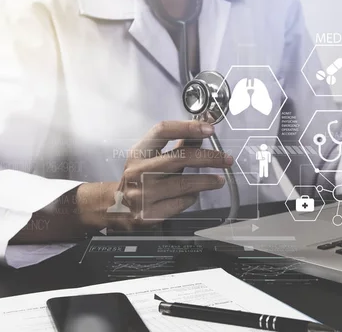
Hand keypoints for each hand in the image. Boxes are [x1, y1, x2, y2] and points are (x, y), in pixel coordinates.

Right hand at [76, 121, 232, 229]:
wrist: (116, 207)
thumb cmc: (140, 178)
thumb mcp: (152, 158)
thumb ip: (177, 145)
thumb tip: (202, 131)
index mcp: (138, 152)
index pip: (163, 131)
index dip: (188, 127)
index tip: (209, 129)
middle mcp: (138, 171)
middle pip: (180, 158)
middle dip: (208, 158)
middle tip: (226, 159)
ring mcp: (142, 194)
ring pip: (184, 183)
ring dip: (206, 181)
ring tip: (219, 179)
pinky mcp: (150, 214)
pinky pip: (181, 202)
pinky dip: (192, 197)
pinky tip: (194, 194)